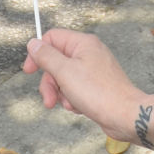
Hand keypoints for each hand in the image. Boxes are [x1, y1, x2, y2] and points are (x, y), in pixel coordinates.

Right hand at [24, 28, 146, 144]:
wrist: (124, 115)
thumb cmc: (99, 93)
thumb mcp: (65, 72)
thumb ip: (46, 56)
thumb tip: (33, 43)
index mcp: (83, 43)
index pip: (52, 38)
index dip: (38, 53)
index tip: (29, 71)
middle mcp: (89, 53)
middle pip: (56, 61)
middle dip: (50, 83)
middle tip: (49, 99)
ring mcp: (93, 69)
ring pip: (64, 78)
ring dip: (61, 93)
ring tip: (71, 104)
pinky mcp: (96, 85)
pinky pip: (75, 89)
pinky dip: (73, 99)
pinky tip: (80, 107)